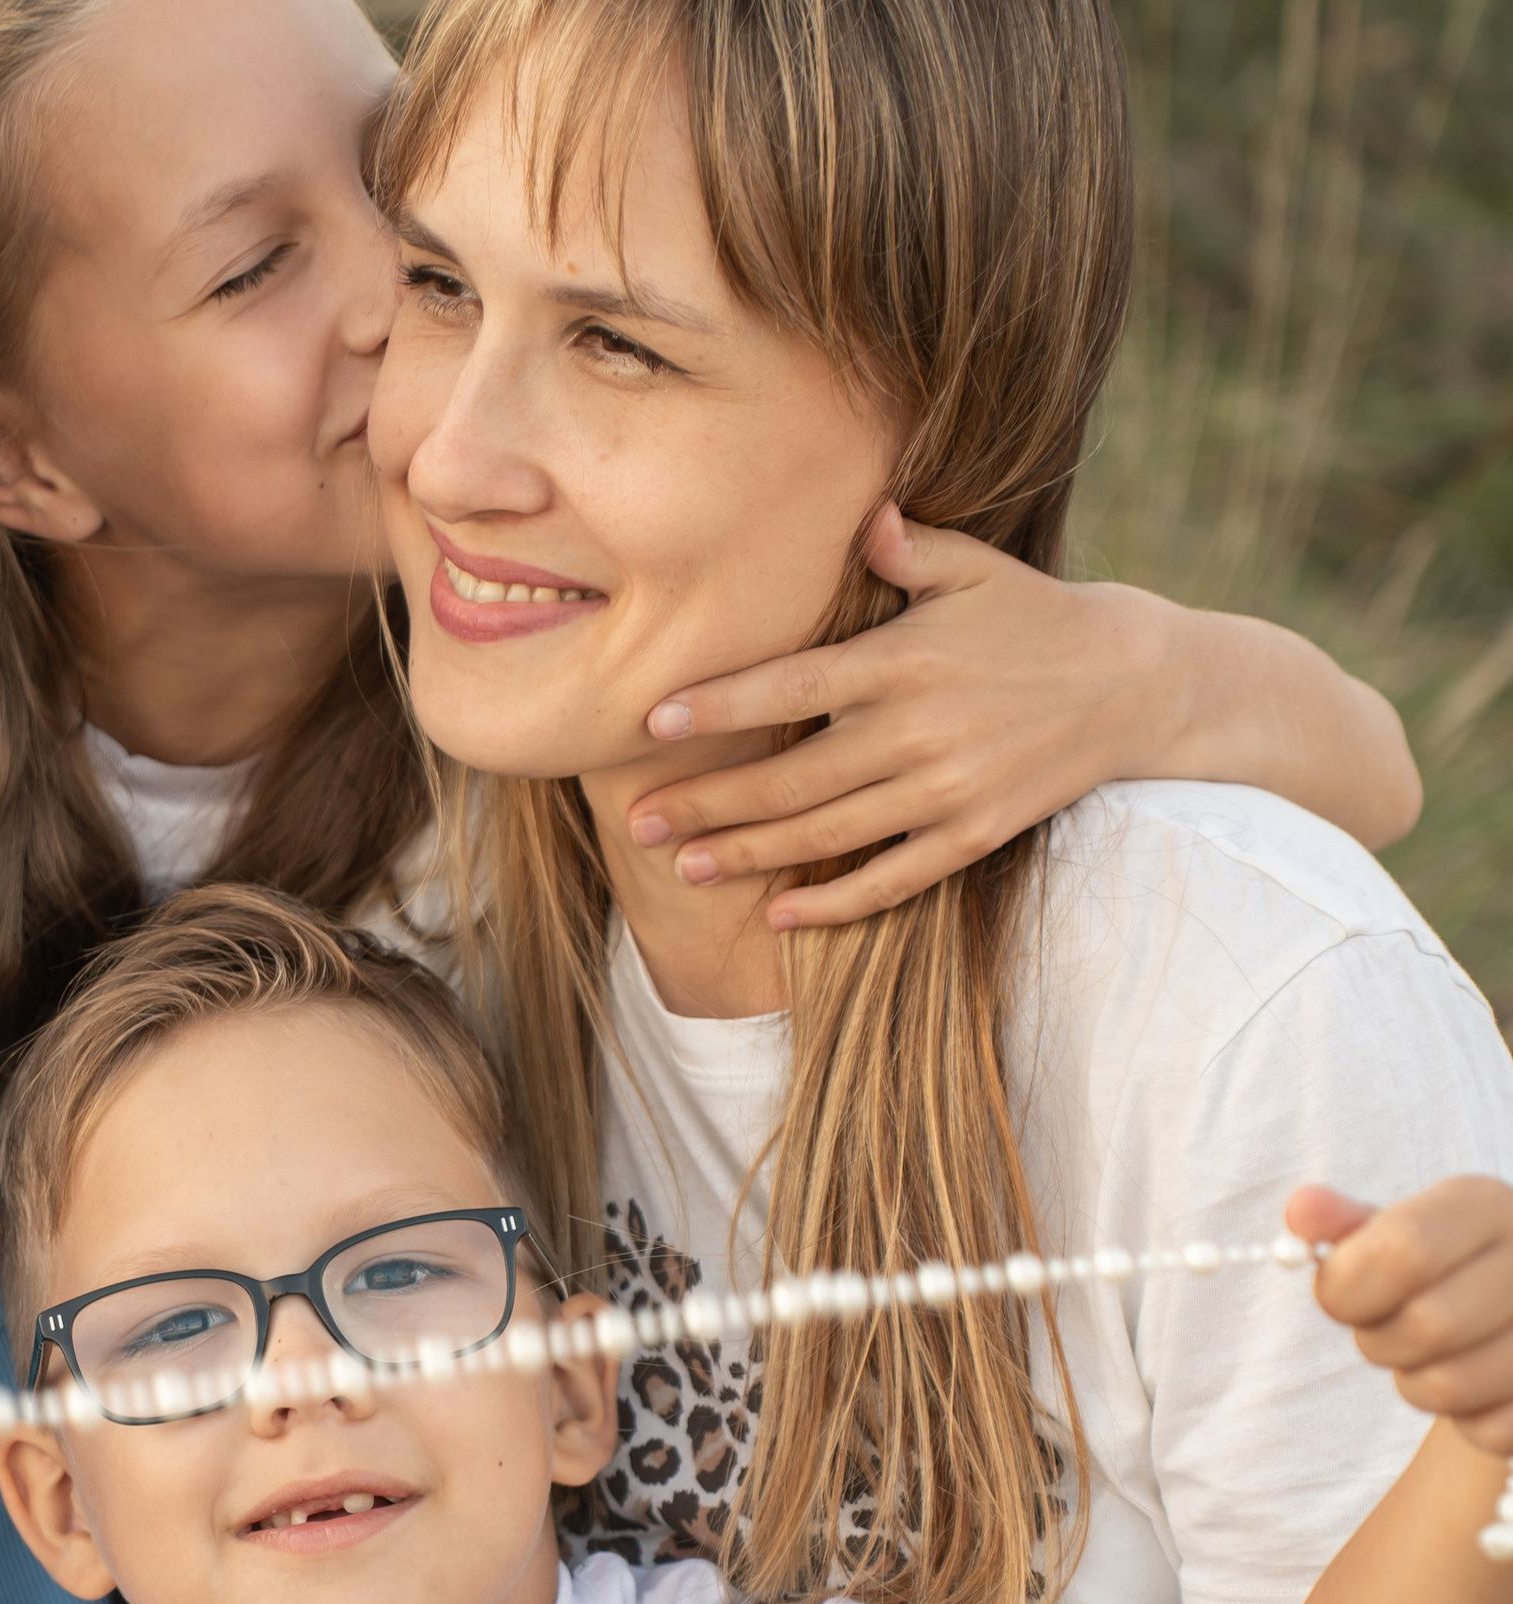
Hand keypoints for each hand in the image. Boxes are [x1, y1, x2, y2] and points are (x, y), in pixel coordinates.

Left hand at [625, 507, 1177, 929]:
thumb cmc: (1034, 619)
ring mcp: (946, 791)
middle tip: (639, 824)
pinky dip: (834, 903)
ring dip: (749, 855)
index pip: (791, 688)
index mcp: (903, 661)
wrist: (1135, 683)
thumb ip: (910, 548)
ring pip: (826, 835)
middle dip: (708, 803)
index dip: (719, 708)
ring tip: (684, 868)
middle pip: (791, 778)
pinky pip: (892, 879)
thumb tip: (861, 517)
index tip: (652, 724)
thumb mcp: (977, 567)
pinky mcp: (973, 836)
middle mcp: (918, 731)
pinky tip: (779, 914)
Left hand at [1297, 1180, 1512, 1455]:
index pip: (1402, 1251)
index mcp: (1484, 1205)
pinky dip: (1464, 1418)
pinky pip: (1487, 1429)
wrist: (1510, 1309)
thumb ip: (1343, 1225)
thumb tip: (1301, 1209)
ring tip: (1431, 1355)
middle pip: (1426, 1326)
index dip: (1348, 1289)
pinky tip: (1477, 1384)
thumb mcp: (1393, 1233)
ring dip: (1416, 1382)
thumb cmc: (1440, 1270)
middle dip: (1380, 1341)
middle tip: (1386, 1329)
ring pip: (1449, 1386)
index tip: (1339, 1299)